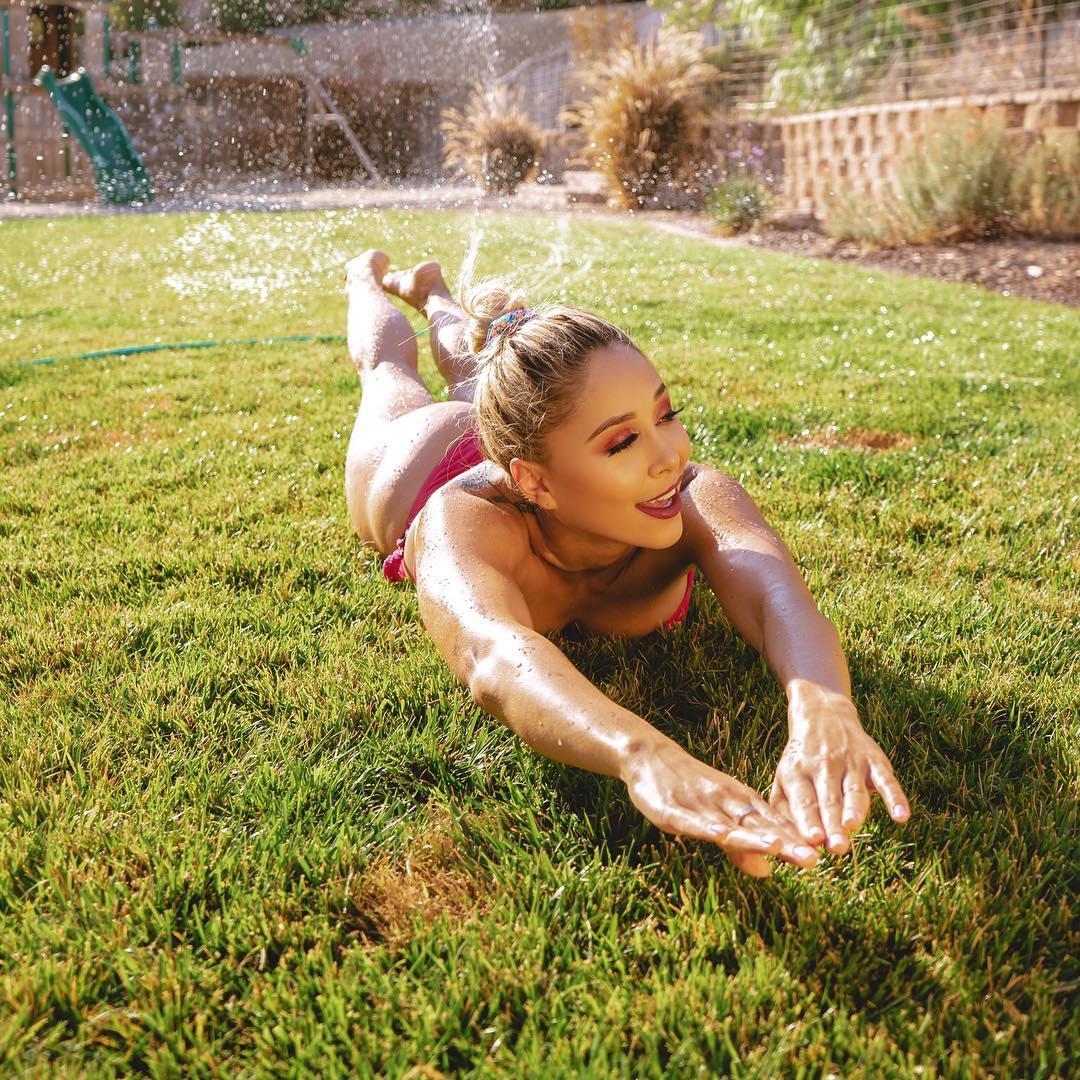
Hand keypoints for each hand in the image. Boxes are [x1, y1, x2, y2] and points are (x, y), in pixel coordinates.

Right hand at [622, 740, 819, 876]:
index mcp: (740, 803)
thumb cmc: (687, 790)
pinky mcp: (675, 810)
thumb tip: (767, 872)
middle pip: (760, 826)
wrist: (650, 757)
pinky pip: (694, 821)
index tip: (821, 857)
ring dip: (754, 835)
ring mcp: (702, 805)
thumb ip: (740, 846)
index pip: (773, 826)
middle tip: (812, 860)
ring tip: (777, 847)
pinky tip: (721, 835)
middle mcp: (727, 802)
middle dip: (785, 844)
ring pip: (731, 823)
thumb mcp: (716, 820)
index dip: (795, 842)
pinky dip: (709, 828)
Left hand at [772, 687, 909, 854]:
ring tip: (853, 825)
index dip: (809, 820)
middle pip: (829, 799)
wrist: (823, 714)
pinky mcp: (874, 759)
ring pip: (854, 789)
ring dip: (855, 808)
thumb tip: (790, 848)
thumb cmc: (801, 761)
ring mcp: (850, 761)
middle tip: (837, 848)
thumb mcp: (785, 778)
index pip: (804, 801)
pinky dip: (895, 797)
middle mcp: (822, 765)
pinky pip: (886, 780)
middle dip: (833, 824)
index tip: (813, 840)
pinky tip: (901, 816)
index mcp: (797, 773)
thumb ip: (785, 810)